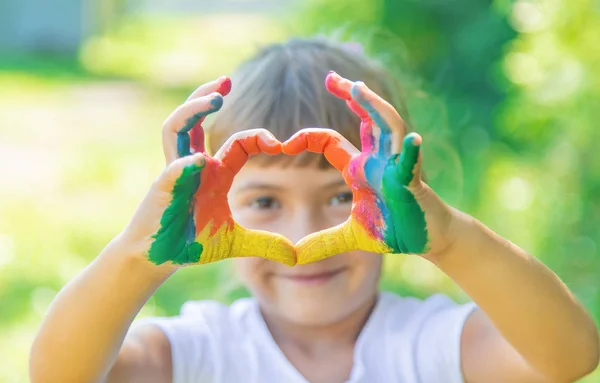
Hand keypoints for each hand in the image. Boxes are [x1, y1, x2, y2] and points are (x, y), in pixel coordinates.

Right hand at [121, 77, 295, 266]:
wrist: (160, 259)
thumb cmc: (193, 244)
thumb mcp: (237, 242)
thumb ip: (265, 243)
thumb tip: (295, 257)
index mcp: (215, 173)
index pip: (237, 143)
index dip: (257, 137)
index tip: (279, 143)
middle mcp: (194, 166)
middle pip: (196, 121)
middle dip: (207, 98)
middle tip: (227, 81)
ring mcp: (175, 173)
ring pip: (176, 130)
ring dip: (192, 112)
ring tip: (213, 98)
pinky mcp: (162, 190)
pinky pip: (172, 170)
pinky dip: (184, 165)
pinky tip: (199, 162)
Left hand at [282, 72, 461, 263]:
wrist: (427, 238)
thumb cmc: (393, 230)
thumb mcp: (350, 237)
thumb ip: (323, 242)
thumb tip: (294, 255)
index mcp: (361, 169)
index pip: (331, 142)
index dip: (309, 137)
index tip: (286, 141)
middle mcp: (379, 160)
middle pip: (366, 119)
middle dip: (351, 97)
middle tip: (331, 77)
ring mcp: (397, 167)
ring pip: (388, 129)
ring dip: (375, 108)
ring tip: (358, 88)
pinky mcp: (413, 183)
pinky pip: (411, 164)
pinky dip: (411, 153)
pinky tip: (412, 141)